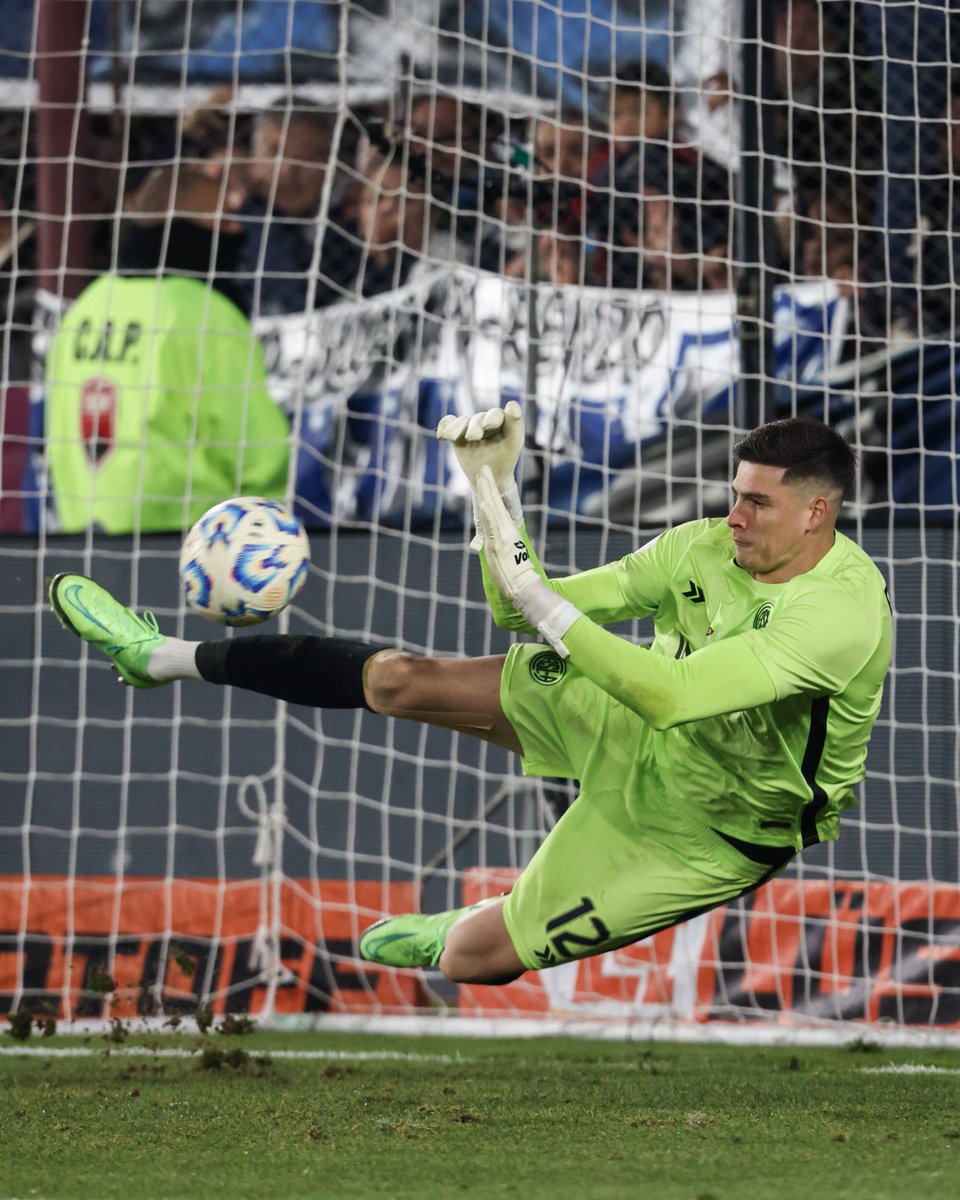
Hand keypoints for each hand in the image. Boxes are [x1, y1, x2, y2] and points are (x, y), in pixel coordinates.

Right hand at [437, 401, 523, 493]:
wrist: (490, 476)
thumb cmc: (506, 458)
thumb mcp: (513, 443)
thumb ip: (515, 424)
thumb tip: (512, 403)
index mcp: (501, 421)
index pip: (495, 414)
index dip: (491, 418)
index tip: (488, 426)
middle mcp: (485, 421)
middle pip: (477, 419)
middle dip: (474, 427)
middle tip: (473, 437)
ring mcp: (470, 427)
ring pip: (461, 421)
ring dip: (456, 428)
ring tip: (451, 436)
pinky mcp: (457, 434)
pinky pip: (448, 423)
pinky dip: (444, 426)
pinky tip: (441, 435)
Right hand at [476, 467, 580, 656]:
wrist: (523, 589)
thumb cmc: (513, 577)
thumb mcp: (501, 554)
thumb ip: (494, 530)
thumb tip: (487, 511)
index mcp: (499, 534)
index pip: (490, 508)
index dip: (485, 492)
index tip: (482, 476)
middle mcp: (500, 533)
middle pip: (491, 506)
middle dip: (486, 488)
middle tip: (482, 470)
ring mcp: (502, 537)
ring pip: (493, 511)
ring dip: (488, 494)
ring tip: (484, 480)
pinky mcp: (504, 543)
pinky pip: (495, 522)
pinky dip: (489, 510)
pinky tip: (486, 501)